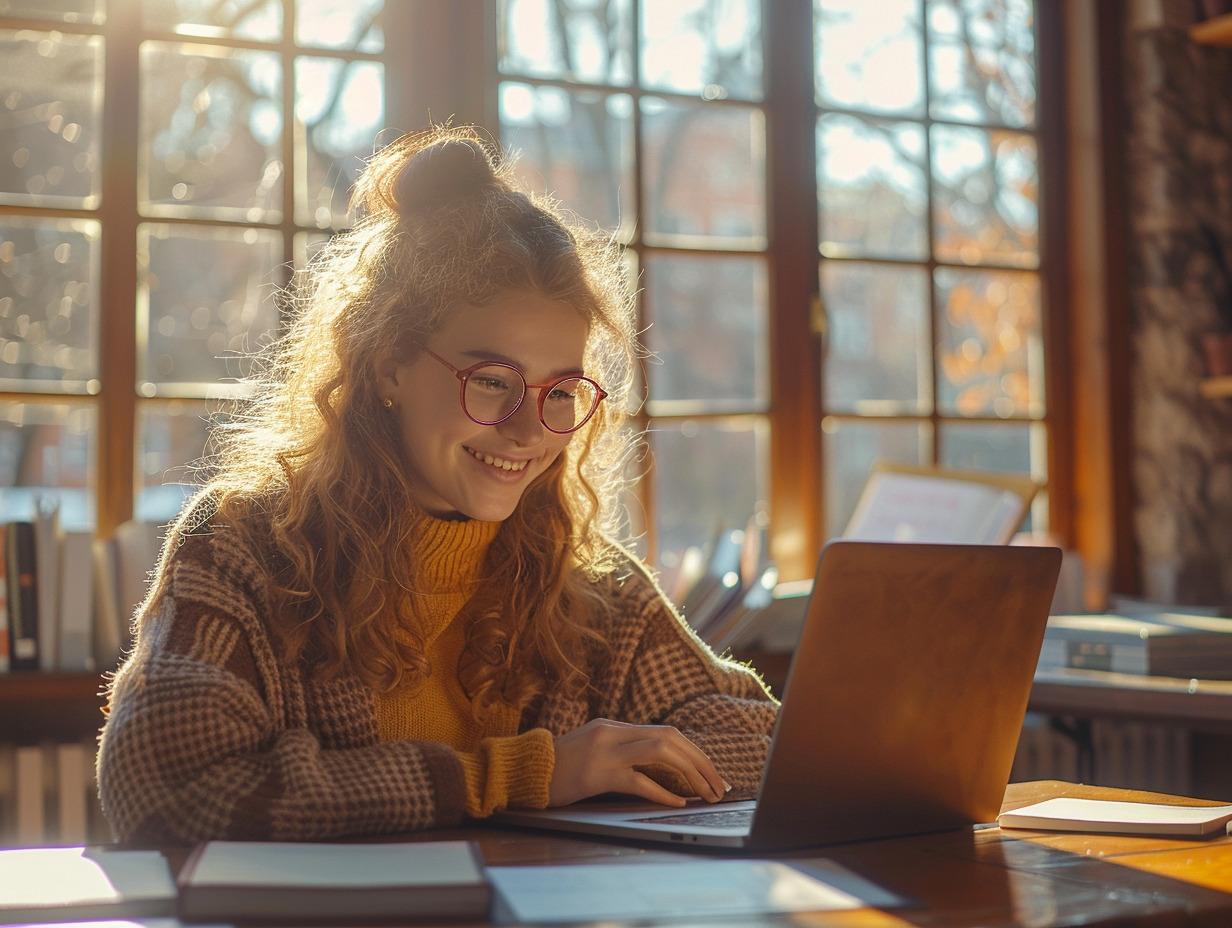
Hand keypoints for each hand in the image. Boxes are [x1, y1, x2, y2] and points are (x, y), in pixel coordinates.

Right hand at [548, 718, 726, 807]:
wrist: (522, 771)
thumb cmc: (558, 767)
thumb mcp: (593, 749)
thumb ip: (620, 750)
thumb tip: (658, 765)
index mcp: (613, 726)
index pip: (666, 732)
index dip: (694, 752)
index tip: (711, 773)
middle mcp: (612, 732)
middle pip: (670, 738)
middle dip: (700, 762)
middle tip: (719, 785)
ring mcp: (604, 751)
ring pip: (660, 752)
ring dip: (690, 773)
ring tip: (706, 793)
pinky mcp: (596, 774)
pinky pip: (638, 781)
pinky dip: (663, 792)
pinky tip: (678, 802)